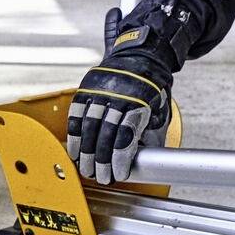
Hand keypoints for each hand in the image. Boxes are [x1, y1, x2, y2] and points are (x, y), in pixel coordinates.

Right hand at [67, 12, 174, 185]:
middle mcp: (119, 95)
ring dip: (86, 152)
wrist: (140, 57)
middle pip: (106, 133)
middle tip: (100, 177)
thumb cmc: (152, 90)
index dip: (120, 158)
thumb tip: (144, 163)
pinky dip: (74, 136)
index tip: (119, 174)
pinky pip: (76, 115)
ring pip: (89, 126)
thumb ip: (151, 135)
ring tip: (87, 170)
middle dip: (101, 160)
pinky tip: (75, 152)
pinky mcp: (87, 88)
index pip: (126, 135)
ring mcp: (100, 91)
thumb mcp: (159, 111)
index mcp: (140, 101)